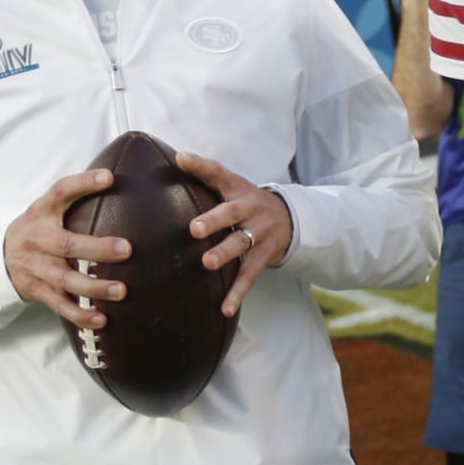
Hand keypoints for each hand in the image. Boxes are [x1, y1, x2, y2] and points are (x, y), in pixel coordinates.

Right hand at [3, 168, 129, 330]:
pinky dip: (80, 314)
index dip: (83, 183)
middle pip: (67, 245)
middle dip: (97, 249)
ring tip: (121, 291)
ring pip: (65, 279)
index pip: (60, 191)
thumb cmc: (39, 228)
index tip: (108, 177)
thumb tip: (118, 179)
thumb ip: (76, 196)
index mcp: (42, 212)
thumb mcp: (48, 208)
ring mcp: (35, 267)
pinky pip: (60, 305)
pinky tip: (101, 320)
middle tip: (127, 250)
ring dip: (94, 287)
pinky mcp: (37, 290)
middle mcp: (36, 239)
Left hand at [177, 151, 292, 316]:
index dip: (199, 164)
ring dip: (224, 254)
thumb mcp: (230, 185)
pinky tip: (225, 308)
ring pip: (241, 245)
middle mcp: (250, 209)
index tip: (180, 158)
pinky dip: (237, 293)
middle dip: (214, 221)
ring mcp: (259, 234)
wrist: (288, 218)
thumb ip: (204, 174)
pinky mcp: (263, 257)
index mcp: (237, 189)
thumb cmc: (245, 202)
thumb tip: (175, 156)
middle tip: (194, 229)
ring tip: (207, 263)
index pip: (217, 172)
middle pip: (232, 213)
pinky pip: (249, 276)